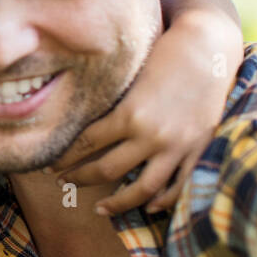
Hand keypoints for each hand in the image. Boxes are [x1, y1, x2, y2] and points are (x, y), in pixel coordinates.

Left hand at [51, 13, 235, 214]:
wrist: (207, 48)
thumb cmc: (161, 55)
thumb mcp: (128, 77)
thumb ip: (109, 104)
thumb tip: (76, 123)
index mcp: (129, 114)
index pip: (85, 144)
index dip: (64, 158)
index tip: (49, 165)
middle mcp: (151, 135)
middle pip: (106, 170)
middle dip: (78, 178)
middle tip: (62, 182)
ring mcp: (177, 146)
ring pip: (142, 188)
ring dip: (117, 202)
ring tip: (99, 208)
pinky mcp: (198, 149)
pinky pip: (179, 186)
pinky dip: (163, 201)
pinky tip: (147, 207)